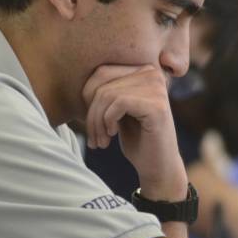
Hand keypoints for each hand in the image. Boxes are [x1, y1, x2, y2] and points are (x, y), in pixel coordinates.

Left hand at [82, 64, 186, 198]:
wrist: (158, 166)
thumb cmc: (137, 139)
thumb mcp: (117, 109)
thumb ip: (106, 89)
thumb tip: (78, 75)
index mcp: (145, 70)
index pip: (102, 71)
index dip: (88, 97)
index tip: (92, 123)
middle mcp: (153, 74)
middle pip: (103, 82)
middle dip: (91, 112)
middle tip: (94, 137)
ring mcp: (157, 88)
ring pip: (107, 94)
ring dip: (97, 122)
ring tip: (101, 141)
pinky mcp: (157, 105)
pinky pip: (117, 103)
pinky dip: (108, 122)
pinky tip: (113, 135)